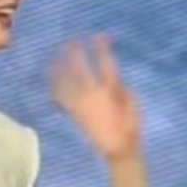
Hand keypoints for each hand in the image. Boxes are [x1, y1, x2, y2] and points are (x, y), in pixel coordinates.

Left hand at [51, 35, 141, 162]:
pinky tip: (51, 75)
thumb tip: (115, 79)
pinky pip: (61, 95)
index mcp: (110, 90)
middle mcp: (92, 93)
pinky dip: (55, 84)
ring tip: (58, 53)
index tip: (99, 36)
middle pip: (81, 66)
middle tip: (73, 40)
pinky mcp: (74, 112)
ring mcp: (81, 103)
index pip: (105, 62)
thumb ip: (124, 90)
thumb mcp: (134, 106)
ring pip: (67, 78)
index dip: (102, 47)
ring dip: (62, 64)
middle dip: (76, 51)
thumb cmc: (130, 128)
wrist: (117, 151)